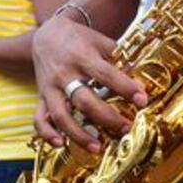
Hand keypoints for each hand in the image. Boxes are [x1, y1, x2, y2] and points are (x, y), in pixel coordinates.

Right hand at [31, 14, 147, 152]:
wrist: (46, 34)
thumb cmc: (79, 39)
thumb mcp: (100, 41)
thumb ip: (118, 59)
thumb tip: (139, 81)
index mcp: (82, 57)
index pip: (106, 75)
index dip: (126, 88)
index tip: (143, 100)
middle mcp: (65, 74)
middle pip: (85, 100)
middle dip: (107, 118)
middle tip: (125, 128)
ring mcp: (51, 88)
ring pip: (61, 115)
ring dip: (79, 134)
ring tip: (97, 148)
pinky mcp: (41, 97)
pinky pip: (40, 118)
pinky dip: (48, 133)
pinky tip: (61, 144)